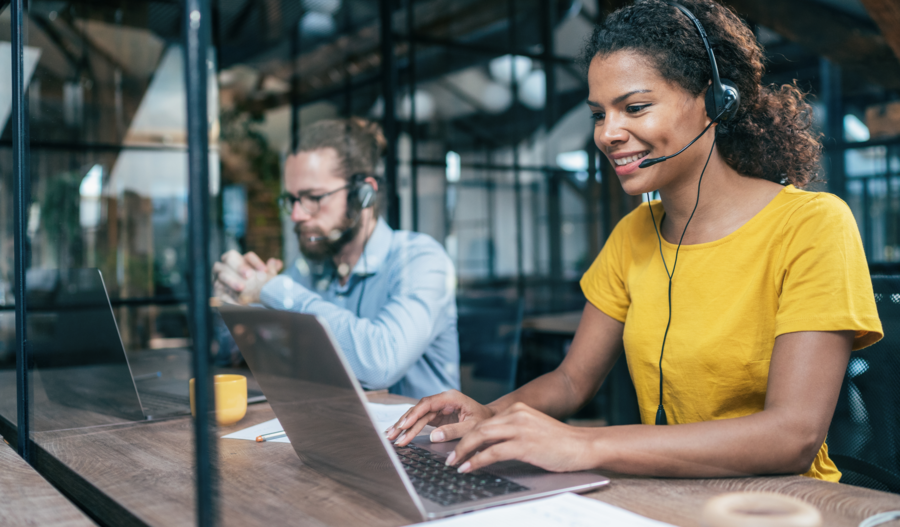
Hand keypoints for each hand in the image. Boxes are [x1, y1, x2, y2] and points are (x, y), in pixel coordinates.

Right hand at [212, 251, 282, 304]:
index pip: (247, 256)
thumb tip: (277, 262)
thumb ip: (271, 271)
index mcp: (241, 261)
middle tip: (249, 276)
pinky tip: (236, 302)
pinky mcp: (215, 292)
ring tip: (242, 288)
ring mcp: (219, 278)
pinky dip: (226, 297)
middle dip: (239, 266)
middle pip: (229, 258)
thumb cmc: (255, 288)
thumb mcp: (265, 280)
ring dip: (231, 280)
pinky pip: (218, 292)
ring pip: (221, 274)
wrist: (244, 305)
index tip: (265, 271)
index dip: (255, 262)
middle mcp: (227, 266)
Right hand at [385, 390, 494, 446]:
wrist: (491, 419)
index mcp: (451, 398)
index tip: (404, 425)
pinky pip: (420, 421)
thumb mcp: (472, 427)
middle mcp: (442, 400)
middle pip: (418, 410)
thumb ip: (454, 431)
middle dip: (404, 422)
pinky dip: (410, 428)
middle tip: (392, 435)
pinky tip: (400, 433)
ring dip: (404, 426)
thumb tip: (433, 436)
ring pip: (417, 416)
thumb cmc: (484, 420)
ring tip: (391, 436)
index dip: (414, 414)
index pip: (427, 404)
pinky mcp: (437, 416)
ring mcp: (438, 408)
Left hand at [444, 402, 596, 473]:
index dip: (465, 434)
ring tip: (453, 462)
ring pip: (481, 437)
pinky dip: (477, 460)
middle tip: (446, 455)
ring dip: (463, 451)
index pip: (483, 421)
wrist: (583, 445)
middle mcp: (516, 415)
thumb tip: (488, 446)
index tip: (454, 444)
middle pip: (478, 427)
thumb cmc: (559, 442)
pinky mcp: (525, 445)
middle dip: (458, 442)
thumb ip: (512, 432)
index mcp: (517, 409)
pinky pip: (493, 452)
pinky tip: (469, 467)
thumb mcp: (532, 430)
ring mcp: (520, 429)